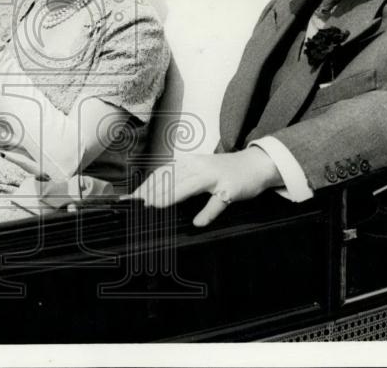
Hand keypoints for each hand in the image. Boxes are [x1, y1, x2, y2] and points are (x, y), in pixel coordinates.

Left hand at [131, 148, 281, 227]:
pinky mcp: (230, 189)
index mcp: (189, 163)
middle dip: (152, 191)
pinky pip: (218, 202)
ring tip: (155, 206)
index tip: (131, 197)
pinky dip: (207, 212)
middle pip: (171, 178)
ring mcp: (215, 177)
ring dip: (171, 195)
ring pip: (189, 186)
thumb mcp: (198, 171)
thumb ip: (179, 180)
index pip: (162, 173)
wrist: (255, 165)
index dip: (145, 185)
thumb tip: (155, 193)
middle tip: (136, 204)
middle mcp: (199, 166)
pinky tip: (198, 223)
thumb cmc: (222, 171)